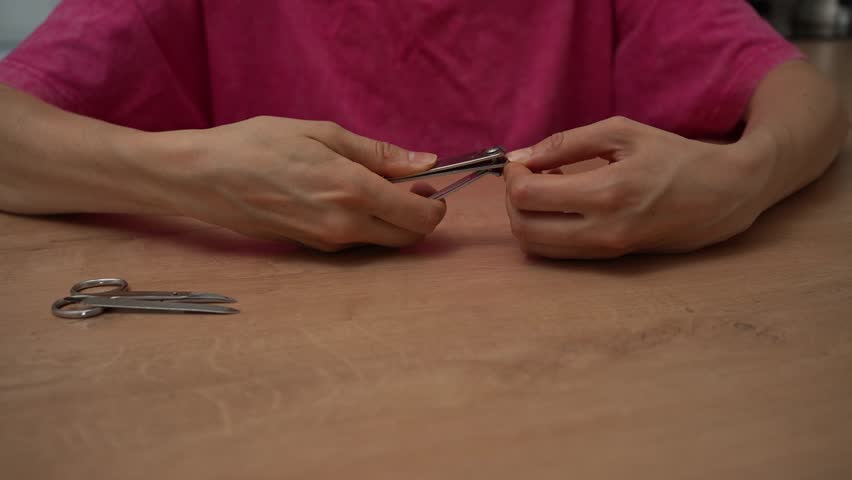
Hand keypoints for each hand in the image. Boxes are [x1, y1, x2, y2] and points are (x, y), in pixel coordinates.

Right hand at [156, 117, 446, 251]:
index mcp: (353, 192)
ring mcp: (328, 242)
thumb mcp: (323, 134)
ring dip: (393, 220)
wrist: (205, 178)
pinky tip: (348, 197)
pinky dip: (367, 224)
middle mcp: (346, 226)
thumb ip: (379, 153)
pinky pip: (356, 241)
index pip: (420, 217)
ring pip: (383, 242)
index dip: (437, 205)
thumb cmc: (258, 146)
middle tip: (412, 186)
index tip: (433, 187)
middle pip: (408, 238)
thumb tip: (426, 163)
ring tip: (375, 185)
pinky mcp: (313, 247)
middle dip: (421, 216)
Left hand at [504, 117, 768, 258]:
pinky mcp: (609, 259)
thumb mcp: (623, 133)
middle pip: (523, 227)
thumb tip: (520, 156)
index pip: (527, 196)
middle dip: (513, 199)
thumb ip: (566, 142)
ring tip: (546, 188)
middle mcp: (602, 230)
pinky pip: (558, 252)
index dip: (513, 176)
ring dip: (526, 217)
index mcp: (606, 192)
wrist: (725, 195)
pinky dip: (545, 229)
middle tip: (528, 174)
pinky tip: (562, 204)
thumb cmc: (675, 157)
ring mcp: (606, 250)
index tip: (523, 160)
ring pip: (535, 246)